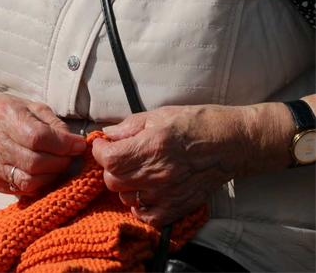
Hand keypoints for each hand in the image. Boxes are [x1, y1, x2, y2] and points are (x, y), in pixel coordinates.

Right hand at [0, 92, 85, 195]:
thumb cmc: (8, 112)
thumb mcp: (32, 107)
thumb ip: (54, 123)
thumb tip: (74, 142)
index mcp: (7, 117)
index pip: (38, 137)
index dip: (63, 144)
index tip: (79, 145)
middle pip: (35, 162)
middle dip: (60, 162)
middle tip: (71, 157)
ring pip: (28, 181)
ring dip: (51, 176)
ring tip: (60, 165)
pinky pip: (20, 190)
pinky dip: (39, 185)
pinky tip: (45, 174)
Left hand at [92, 104, 250, 227]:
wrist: (231, 143)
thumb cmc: (197, 123)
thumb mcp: (160, 115)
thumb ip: (130, 126)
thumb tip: (108, 135)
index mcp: (151, 147)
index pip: (108, 159)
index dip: (99, 150)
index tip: (103, 144)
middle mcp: (157, 174)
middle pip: (113, 180)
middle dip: (111, 166)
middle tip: (121, 154)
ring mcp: (167, 195)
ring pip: (125, 198)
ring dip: (125, 184)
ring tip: (137, 170)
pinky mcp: (177, 208)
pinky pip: (145, 215)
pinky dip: (140, 204)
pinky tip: (147, 189)